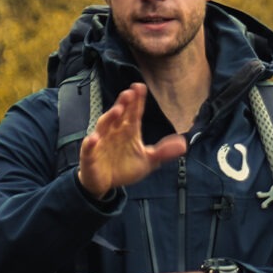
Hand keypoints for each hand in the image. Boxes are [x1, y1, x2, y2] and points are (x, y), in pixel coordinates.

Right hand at [76, 83, 186, 198]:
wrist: (105, 184)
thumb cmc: (124, 168)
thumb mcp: (147, 161)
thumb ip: (163, 152)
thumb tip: (183, 144)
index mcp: (128, 131)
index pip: (134, 113)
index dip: (137, 100)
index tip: (140, 87)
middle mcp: (114, 132)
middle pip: (118, 114)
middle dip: (123, 103)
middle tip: (129, 93)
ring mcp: (101, 142)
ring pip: (104, 126)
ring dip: (110, 117)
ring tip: (117, 110)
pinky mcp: (90, 155)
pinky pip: (89, 147)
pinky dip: (91, 143)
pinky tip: (94, 138)